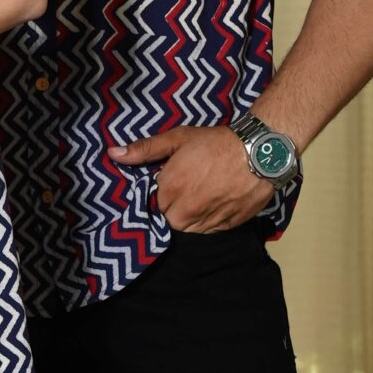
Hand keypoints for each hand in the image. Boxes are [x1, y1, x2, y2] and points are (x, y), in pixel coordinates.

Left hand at [115, 123, 275, 232]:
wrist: (260, 152)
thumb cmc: (216, 143)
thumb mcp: (177, 139)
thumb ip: (144, 149)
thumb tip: (112, 154)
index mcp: (169, 189)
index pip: (151, 206)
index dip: (158, 197)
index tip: (166, 188)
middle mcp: (185, 211)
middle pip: (167, 221)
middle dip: (171, 210)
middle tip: (184, 193)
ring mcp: (206, 222)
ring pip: (186, 231)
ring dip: (188, 219)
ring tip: (199, 200)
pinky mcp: (226, 227)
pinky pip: (207, 233)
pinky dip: (207, 224)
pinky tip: (213, 206)